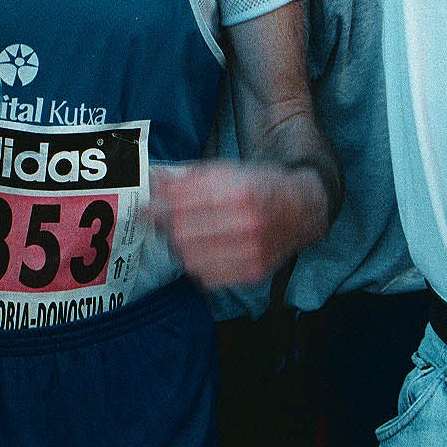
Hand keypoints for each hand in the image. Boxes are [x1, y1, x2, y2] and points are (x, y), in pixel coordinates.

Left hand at [147, 160, 326, 288]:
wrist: (301, 210)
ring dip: (179, 245)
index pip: (183, 202)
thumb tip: (152, 179)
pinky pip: (207, 276)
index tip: (146, 204)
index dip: (158, 204)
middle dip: (165, 225)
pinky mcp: (253, 273)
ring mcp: (251, 252)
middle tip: (158, 219)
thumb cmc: (258, 186)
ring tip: (182, 233)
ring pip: (191, 257)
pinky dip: (196, 264)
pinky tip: (200, 250)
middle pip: (183, 231)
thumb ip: (187, 177)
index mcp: (239, 192)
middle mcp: (247, 224)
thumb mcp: (225, 170)